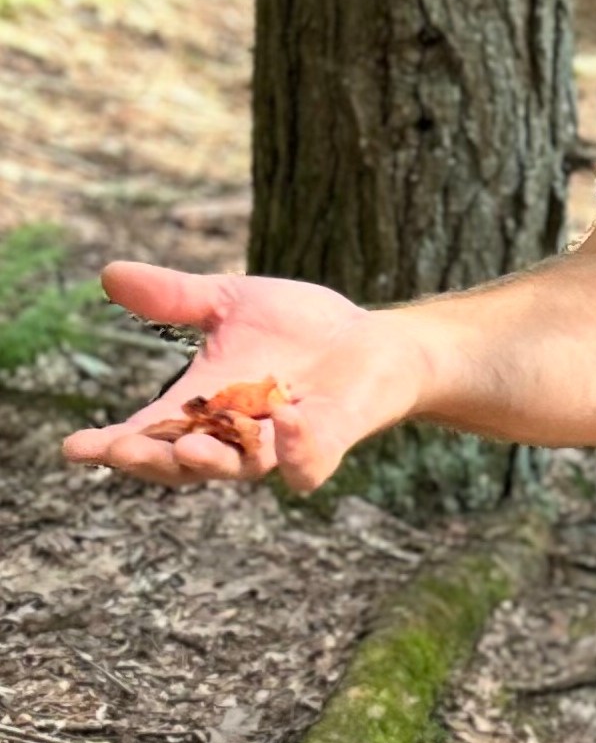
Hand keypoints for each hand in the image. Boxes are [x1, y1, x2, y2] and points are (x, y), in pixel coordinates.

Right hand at [61, 262, 425, 492]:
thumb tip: (110, 273)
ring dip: (214, 462)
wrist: (375, 340)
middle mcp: (236, 434)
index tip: (74, 447)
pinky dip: (297, 450)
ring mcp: (284, 443)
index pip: (148, 434)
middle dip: (152, 460)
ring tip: (187, 448)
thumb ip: (176, 297)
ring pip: (241, 469)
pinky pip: (309, 462)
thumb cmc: (299, 328)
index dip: (111, 445)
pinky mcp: (331, 440)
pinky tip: (287, 419)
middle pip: (183, 465)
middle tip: (119, 450)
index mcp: (203, 405)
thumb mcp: (231, 303)